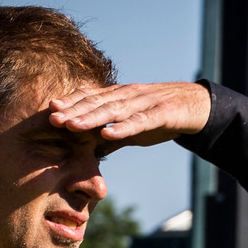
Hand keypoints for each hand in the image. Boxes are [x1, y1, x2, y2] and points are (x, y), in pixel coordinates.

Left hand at [47, 81, 210, 146]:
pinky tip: (109, 134)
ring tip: (72, 125)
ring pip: (115, 110)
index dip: (71, 102)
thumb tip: (90, 152)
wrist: (197, 106)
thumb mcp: (134, 126)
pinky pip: (141, 121)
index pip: (91, 97)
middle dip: (74, 110)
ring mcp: (146, 103)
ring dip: (92, 118)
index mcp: (120, 96)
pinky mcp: (163, 113)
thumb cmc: (162, 115)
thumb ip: (112, 137)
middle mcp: (129, 95)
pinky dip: (124, 127)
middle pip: (98, 102)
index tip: (50, 110)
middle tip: (53, 119)